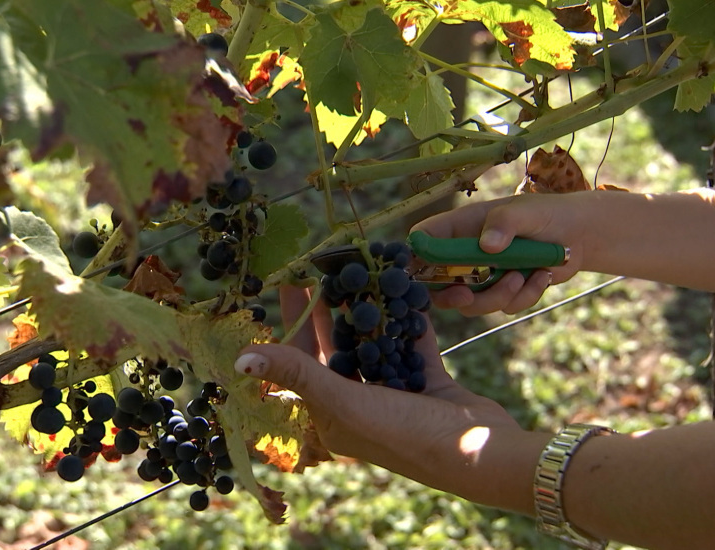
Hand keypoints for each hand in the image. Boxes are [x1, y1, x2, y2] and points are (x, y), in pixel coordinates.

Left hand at [234, 286, 534, 511]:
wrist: (484, 454)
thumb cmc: (407, 434)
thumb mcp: (345, 403)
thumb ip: (297, 376)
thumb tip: (240, 361)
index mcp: (331, 415)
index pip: (301, 361)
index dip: (294, 321)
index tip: (290, 281)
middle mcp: (358, 404)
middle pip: (335, 348)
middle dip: (328, 308)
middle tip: (322, 266)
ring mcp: (395, 393)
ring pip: (373, 343)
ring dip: (368, 310)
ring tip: (360, 270)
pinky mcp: (428, 383)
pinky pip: (412, 344)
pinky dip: (407, 320)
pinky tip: (403, 288)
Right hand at [410, 193, 590, 314]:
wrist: (579, 235)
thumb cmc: (546, 214)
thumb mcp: (525, 212)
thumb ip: (505, 223)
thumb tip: (487, 246)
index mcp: (460, 228)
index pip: (424, 240)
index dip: (416, 256)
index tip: (425, 271)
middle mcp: (466, 254)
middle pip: (437, 284)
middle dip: (450, 296)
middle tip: (466, 296)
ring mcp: (483, 276)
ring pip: (472, 303)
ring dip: (498, 296)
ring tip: (522, 276)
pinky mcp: (503, 292)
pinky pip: (503, 307)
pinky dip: (524, 296)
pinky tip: (542, 276)